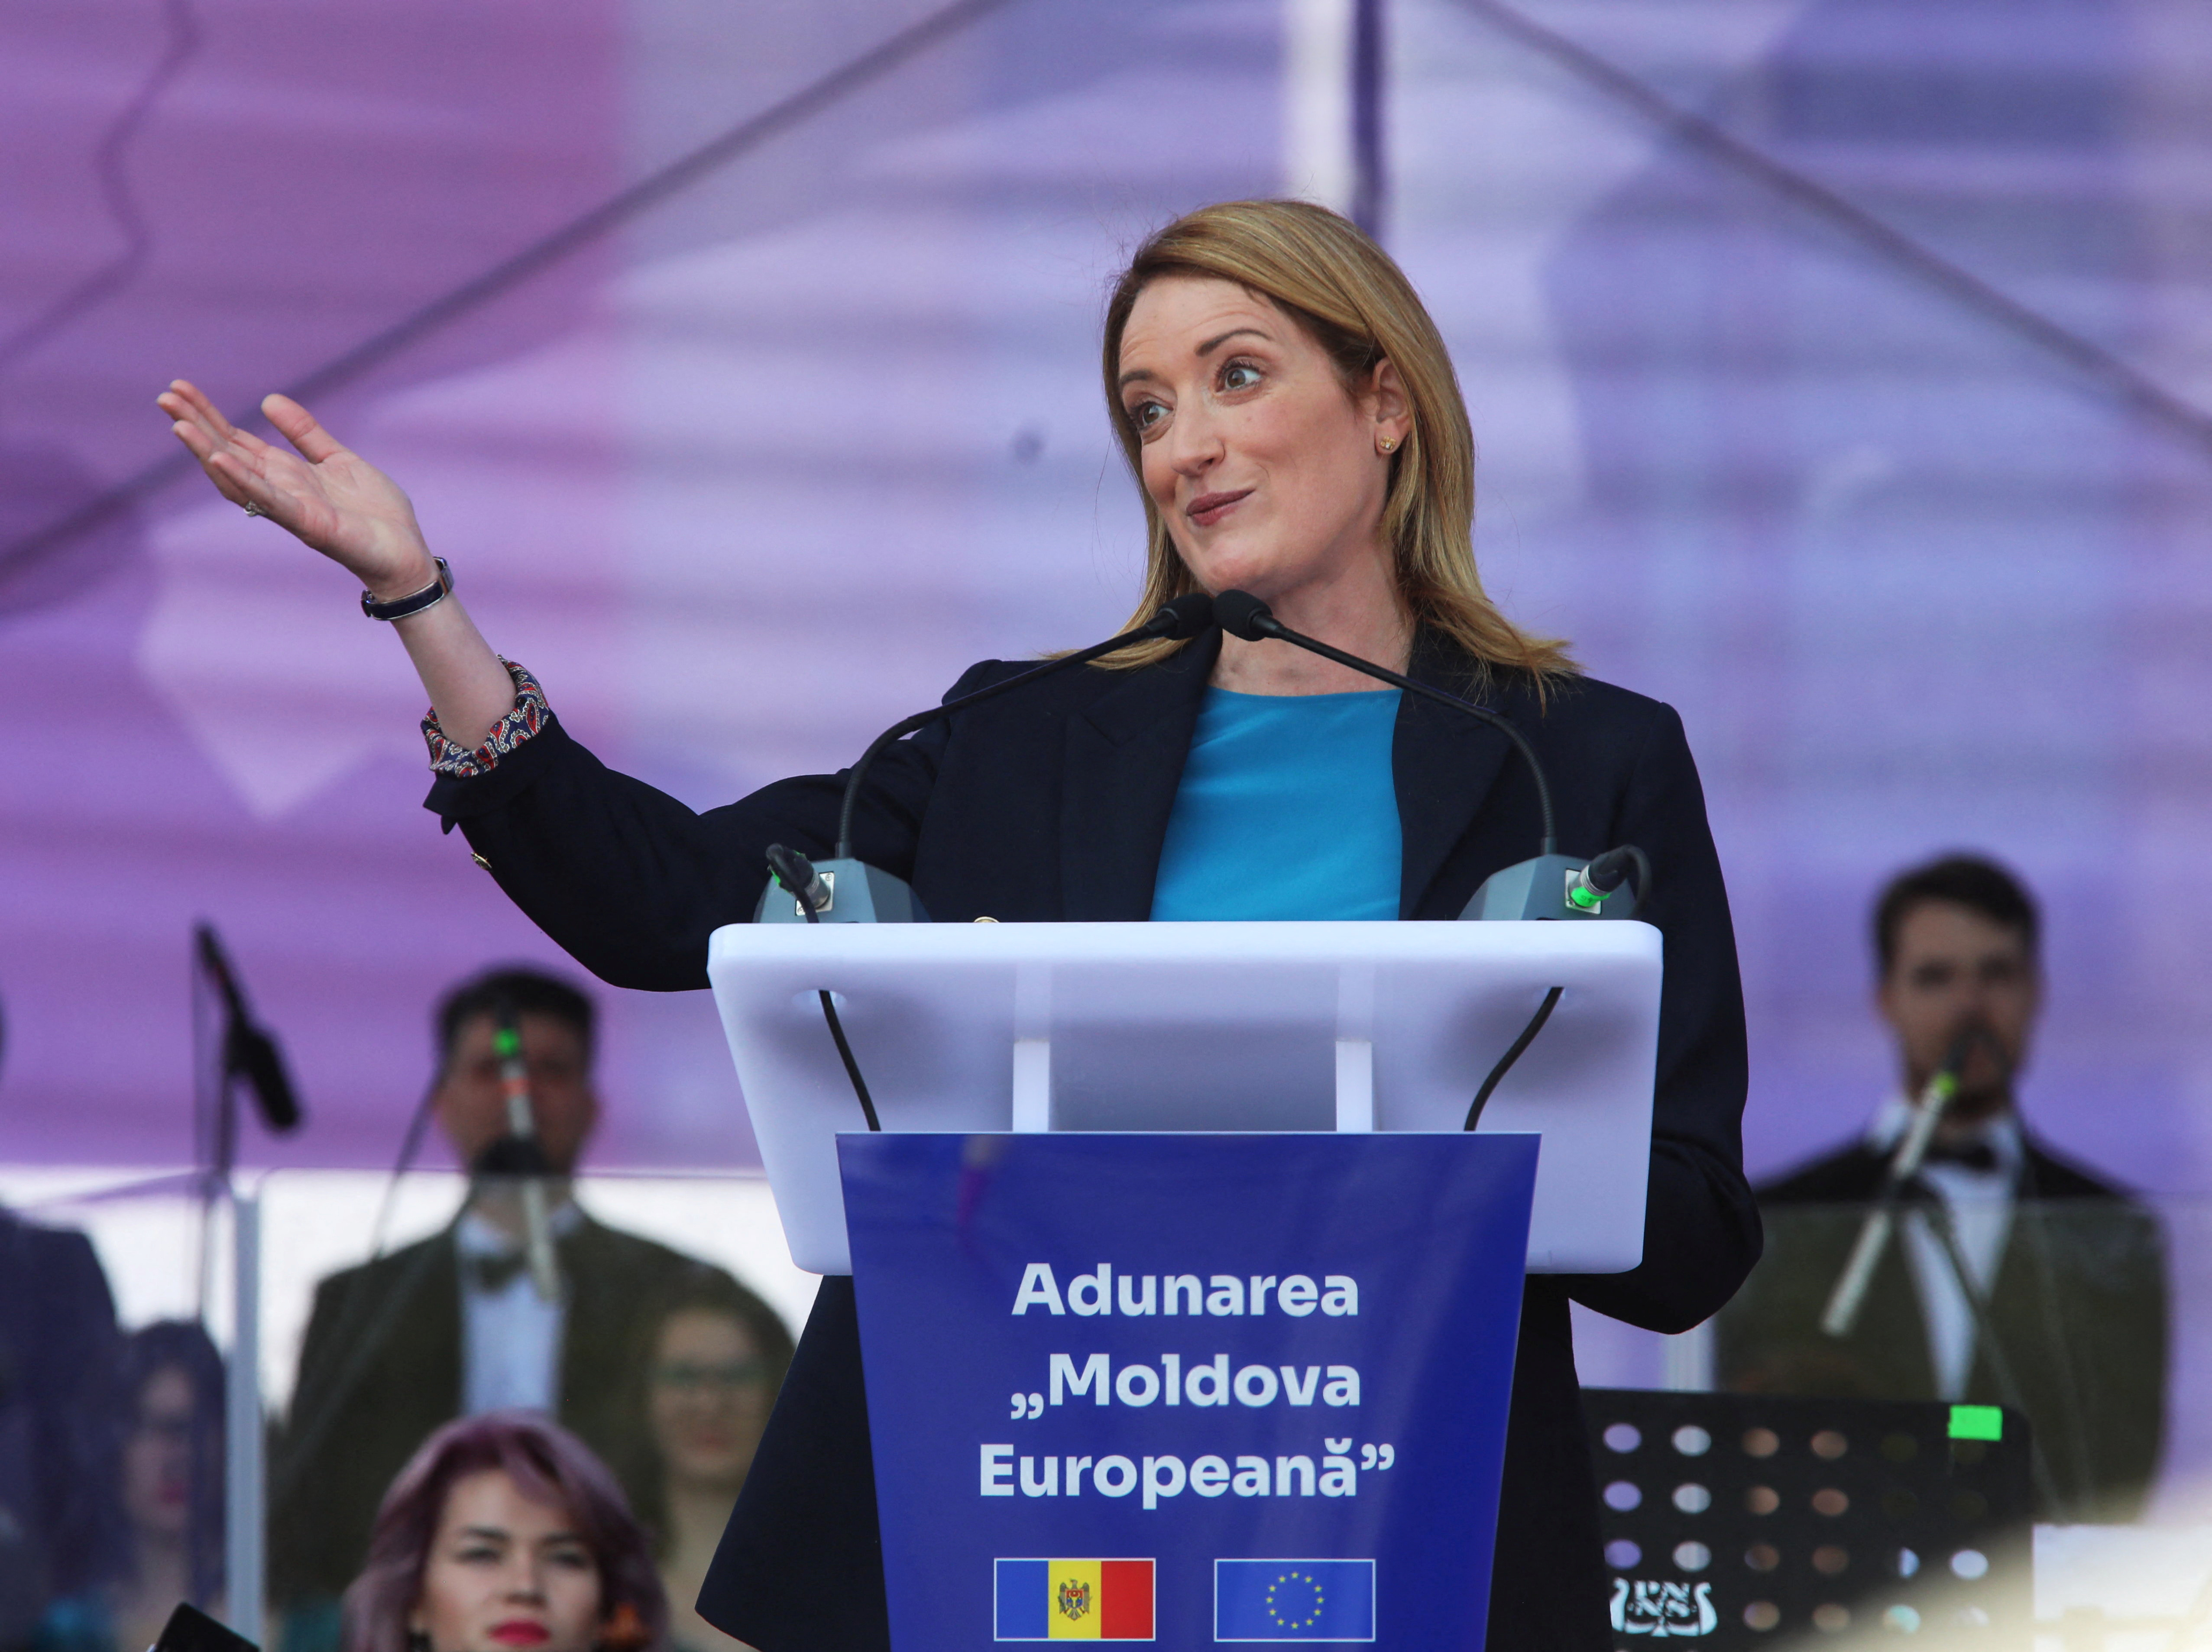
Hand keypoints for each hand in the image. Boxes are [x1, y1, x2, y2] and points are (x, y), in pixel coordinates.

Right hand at [158, 381, 436, 599]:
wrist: (406, 551)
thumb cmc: (375, 512)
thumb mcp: (338, 460)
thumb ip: (305, 434)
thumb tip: (269, 400)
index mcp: (285, 474)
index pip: (236, 441)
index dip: (208, 416)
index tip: (180, 388)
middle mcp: (279, 491)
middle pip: (227, 454)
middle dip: (197, 426)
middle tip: (165, 396)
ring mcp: (290, 509)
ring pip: (238, 478)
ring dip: (207, 452)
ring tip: (179, 425)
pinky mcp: (310, 524)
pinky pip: (269, 500)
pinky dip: (244, 480)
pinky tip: (220, 459)